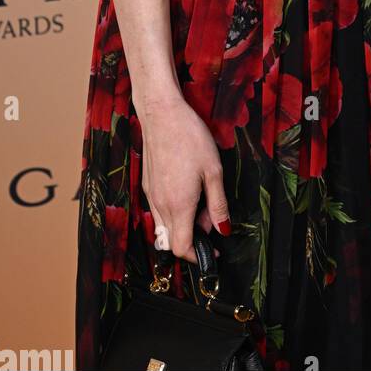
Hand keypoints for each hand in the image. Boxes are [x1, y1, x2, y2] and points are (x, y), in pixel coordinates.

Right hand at [139, 94, 230, 263]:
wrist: (162, 115)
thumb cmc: (190, 138)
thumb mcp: (213, 171)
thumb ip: (217, 203)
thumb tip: (223, 229)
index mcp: (178, 205)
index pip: (181, 248)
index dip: (198, 256)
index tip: (214, 251)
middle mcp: (160, 205)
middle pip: (174, 239)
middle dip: (195, 236)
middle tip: (212, 214)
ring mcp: (150, 196)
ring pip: (166, 226)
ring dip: (184, 222)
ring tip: (201, 196)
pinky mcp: (147, 186)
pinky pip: (159, 210)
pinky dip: (174, 210)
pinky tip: (187, 186)